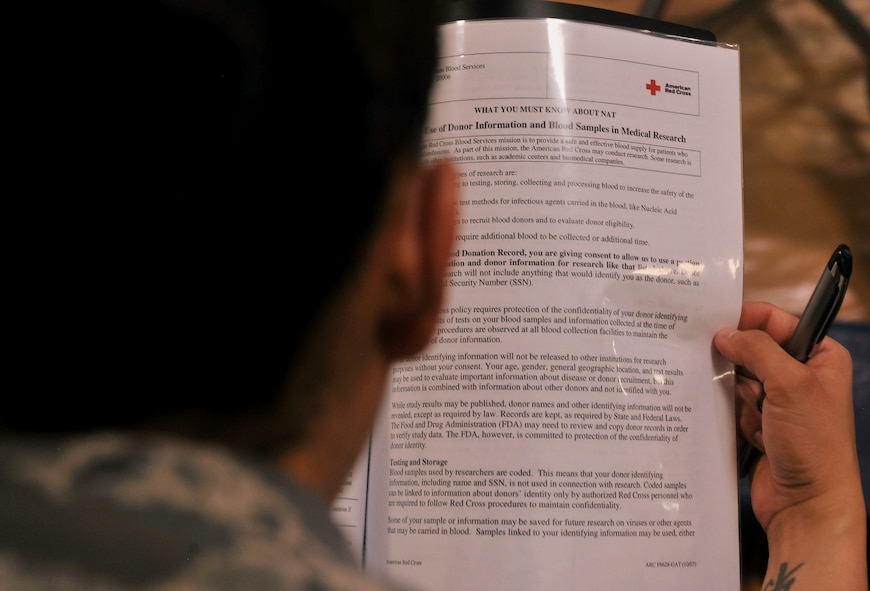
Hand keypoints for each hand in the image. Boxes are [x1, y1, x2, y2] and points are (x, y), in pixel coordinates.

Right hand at [714, 301, 865, 589]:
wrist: (808, 505)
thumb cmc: (814, 446)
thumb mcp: (790, 385)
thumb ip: (757, 350)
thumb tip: (724, 333)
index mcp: (822, 358)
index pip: (779, 322)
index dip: (747, 319)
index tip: (713, 319)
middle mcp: (802, 377)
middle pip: (754, 350)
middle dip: (734, 359)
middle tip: (706, 355)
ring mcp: (780, 402)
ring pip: (739, 378)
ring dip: (732, 391)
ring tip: (740, 406)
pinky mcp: (760, 425)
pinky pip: (733, 404)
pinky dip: (728, 411)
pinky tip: (738, 425)